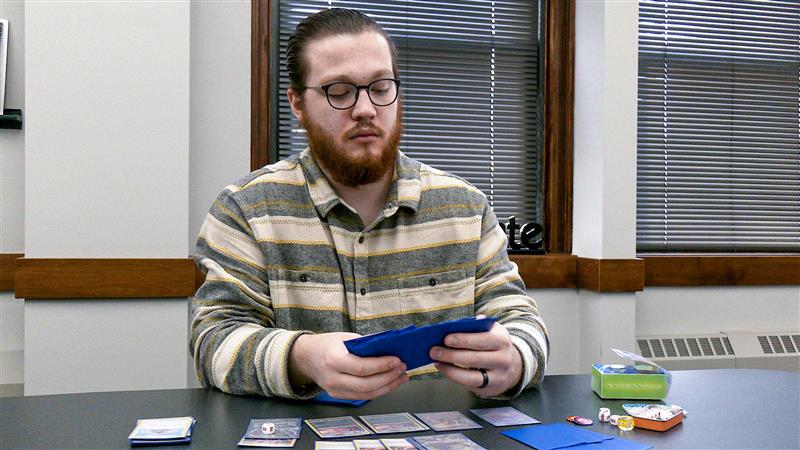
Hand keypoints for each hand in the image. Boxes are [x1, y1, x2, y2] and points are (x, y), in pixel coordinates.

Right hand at [289, 332, 407, 399]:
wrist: (307, 357)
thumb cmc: (328, 344)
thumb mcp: (346, 338)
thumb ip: (366, 345)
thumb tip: (390, 348)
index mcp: (333, 359)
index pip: (361, 367)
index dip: (381, 365)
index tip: (397, 360)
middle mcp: (333, 378)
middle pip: (366, 384)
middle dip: (388, 377)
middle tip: (402, 369)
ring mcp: (335, 390)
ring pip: (366, 394)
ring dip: (388, 386)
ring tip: (401, 377)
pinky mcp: (339, 395)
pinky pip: (362, 396)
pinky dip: (379, 390)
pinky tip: (390, 382)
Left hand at [429, 323, 521, 396]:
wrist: (511, 365)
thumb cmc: (493, 344)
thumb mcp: (490, 331)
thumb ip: (475, 326)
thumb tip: (456, 325)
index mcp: (501, 340)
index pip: (482, 340)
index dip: (464, 340)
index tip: (446, 338)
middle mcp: (503, 359)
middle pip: (475, 359)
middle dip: (452, 355)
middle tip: (434, 350)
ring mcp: (498, 376)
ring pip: (472, 376)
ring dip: (450, 369)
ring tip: (436, 361)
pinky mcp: (490, 389)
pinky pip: (469, 385)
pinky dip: (454, 377)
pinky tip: (444, 368)